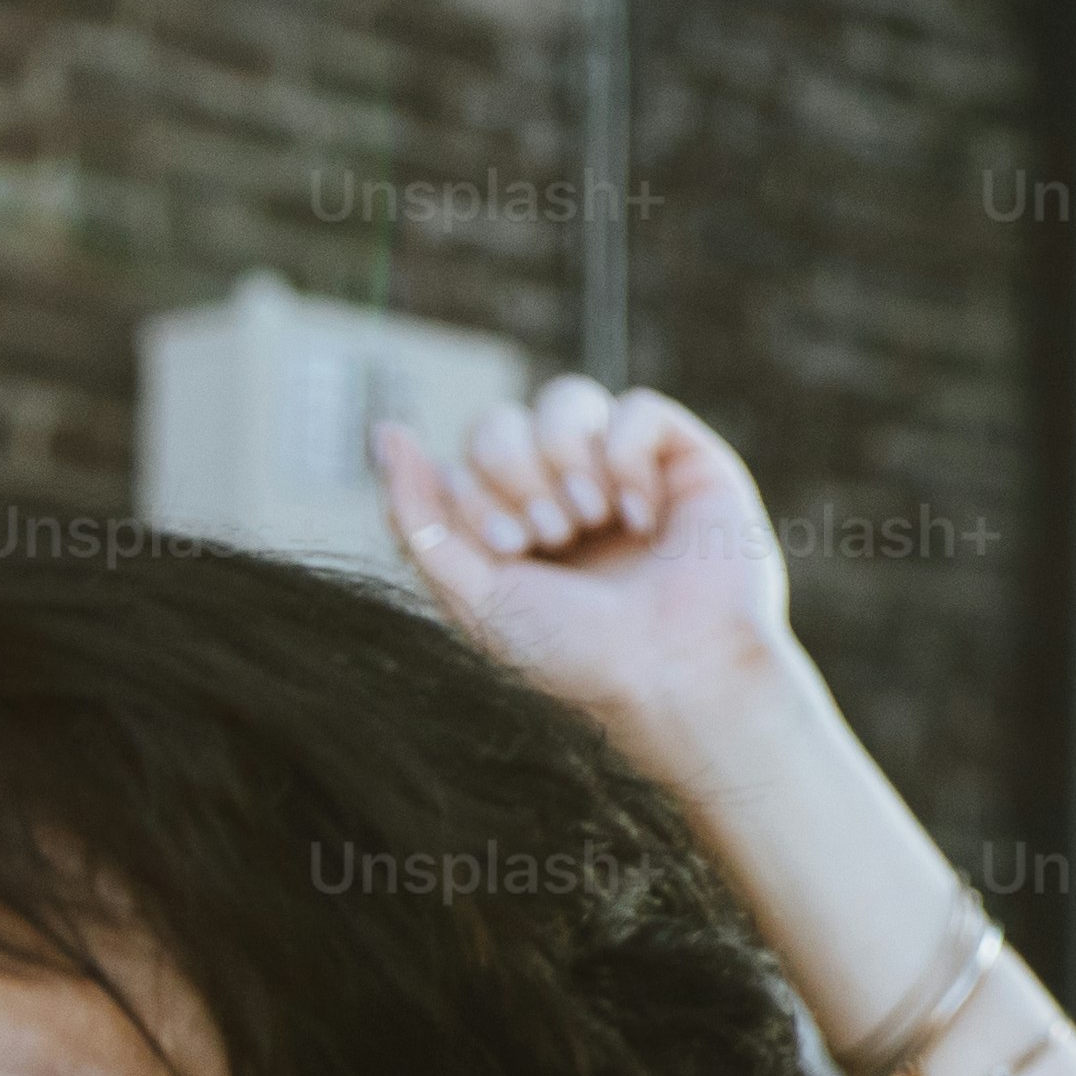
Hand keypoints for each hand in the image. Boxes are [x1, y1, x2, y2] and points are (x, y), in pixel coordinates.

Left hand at [371, 381, 805, 766]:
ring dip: (565, 458)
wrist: (671, 676)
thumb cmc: (575, 652)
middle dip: (516, 473)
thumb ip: (419, 516)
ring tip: (592, 519)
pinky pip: (639, 408)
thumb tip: (386, 431)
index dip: (477, 490)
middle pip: (506, 421)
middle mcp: (570, 490)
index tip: (512, 549)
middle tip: (553, 535)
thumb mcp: (472, 592)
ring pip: (567, 399)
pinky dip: (627, 457)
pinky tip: (643, 517)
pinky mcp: (689, 461)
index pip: (466, 456)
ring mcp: (629, 472)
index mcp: (519, 521)